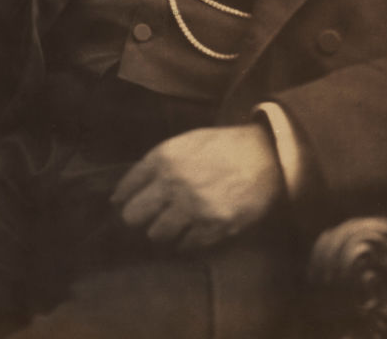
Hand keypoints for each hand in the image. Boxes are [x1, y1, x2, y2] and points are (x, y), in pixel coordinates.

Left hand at [110, 124, 282, 250]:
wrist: (264, 156)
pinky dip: (185, 239)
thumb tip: (127, 190)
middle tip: (147, 216)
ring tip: (173, 222)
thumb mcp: (186, 142)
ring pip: (157, 233)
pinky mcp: (212, 227)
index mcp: (165, 157)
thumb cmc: (222, 147)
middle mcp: (174, 183)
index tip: (122, 203)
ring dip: (162, 229)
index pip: (127, 186)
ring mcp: (193, 207)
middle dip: (136, 216)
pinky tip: (193, 228)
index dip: (123, 196)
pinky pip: (185, 244)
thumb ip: (158, 162)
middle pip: (133, 215)